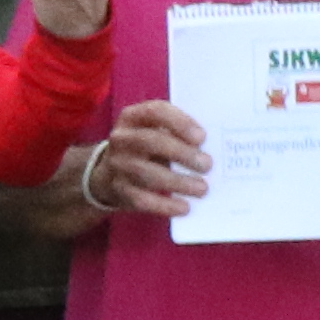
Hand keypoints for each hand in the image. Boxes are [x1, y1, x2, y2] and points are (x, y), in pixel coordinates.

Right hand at [81, 98, 212, 221]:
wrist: (110, 173)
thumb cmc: (146, 148)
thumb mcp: (154, 131)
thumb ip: (177, 133)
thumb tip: (209, 148)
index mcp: (133, 116)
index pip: (156, 111)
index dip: (180, 123)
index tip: (202, 137)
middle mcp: (122, 138)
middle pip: (152, 142)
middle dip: (183, 154)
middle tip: (207, 165)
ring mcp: (118, 165)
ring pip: (148, 174)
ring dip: (178, 182)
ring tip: (202, 189)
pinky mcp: (119, 190)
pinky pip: (143, 200)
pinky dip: (165, 205)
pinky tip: (184, 207)